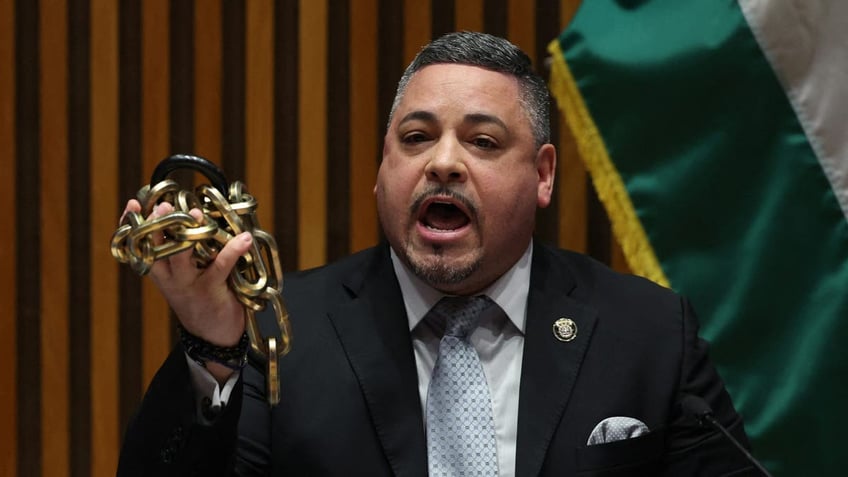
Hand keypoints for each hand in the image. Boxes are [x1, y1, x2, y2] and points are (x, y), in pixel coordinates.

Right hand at [121, 199, 251, 346]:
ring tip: (197, 214)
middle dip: (158, 225)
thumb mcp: (184, 277)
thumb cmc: (200, 298)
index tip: (132, 204)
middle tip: (162, 205)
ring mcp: (189, 284)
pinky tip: (245, 238)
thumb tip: (194, 215)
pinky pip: (220, 266)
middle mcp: (170, 278)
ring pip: (181, 257)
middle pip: (156, 249)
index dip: (134, 224)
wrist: (213, 337)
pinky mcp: (210, 290)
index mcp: (161, 272)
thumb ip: (183, 252)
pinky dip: (233, 250)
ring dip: (188, 233)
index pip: (140, 245)